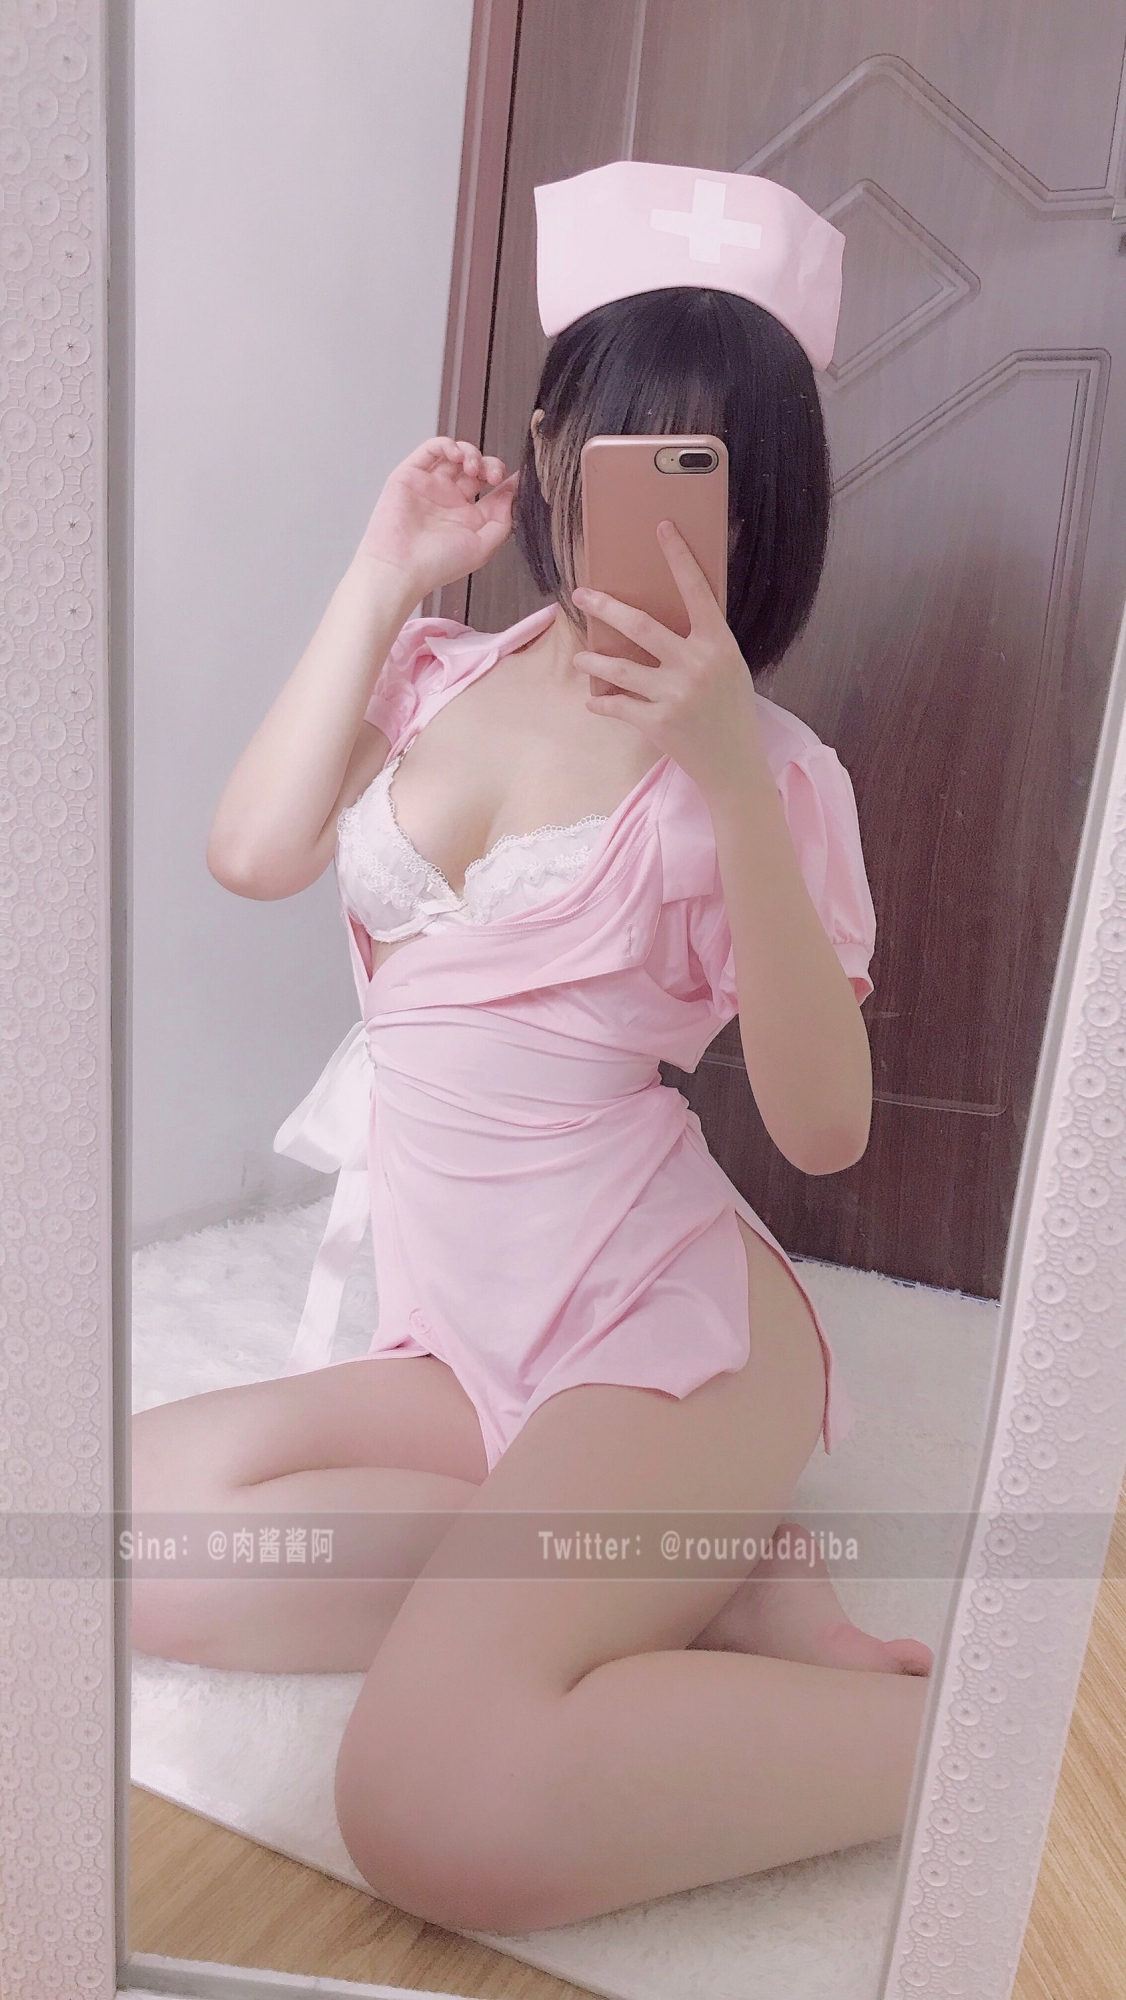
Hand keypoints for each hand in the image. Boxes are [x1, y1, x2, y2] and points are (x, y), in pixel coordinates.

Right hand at [356, 436, 518, 596]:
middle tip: (492, 477)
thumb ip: (503, 518)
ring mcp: (430, 485)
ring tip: (473, 468)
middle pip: (477, 468)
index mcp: (468, 517)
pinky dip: (447, 445)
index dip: (507, 480)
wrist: (401, 569)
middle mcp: (449, 499)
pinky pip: (431, 449)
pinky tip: (457, 456)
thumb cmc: (438, 565)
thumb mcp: (484, 546)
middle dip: (490, 465)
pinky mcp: (410, 475)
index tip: (519, 479)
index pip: (493, 489)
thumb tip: (516, 490)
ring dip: (471, 453)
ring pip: (456, 454)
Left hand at [571, 520, 764, 798]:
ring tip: (581, 657)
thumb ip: (702, 643)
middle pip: (641, 626)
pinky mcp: (658, 723)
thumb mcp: (728, 669)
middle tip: (582, 594)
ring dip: (594, 661)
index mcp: (719, 645)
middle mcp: (697, 665)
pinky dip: (603, 702)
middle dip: (606, 608)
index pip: (696, 591)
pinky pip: (618, 706)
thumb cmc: (731, 712)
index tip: (661, 528)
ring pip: (621, 668)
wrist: (735, 766)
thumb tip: (667, 613)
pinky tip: (593, 700)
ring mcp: (676, 695)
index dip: (678, 557)